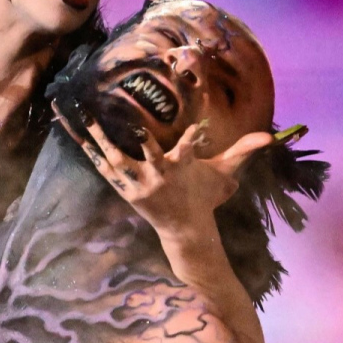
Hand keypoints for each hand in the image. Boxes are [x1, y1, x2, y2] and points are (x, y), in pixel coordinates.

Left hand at [53, 103, 272, 239]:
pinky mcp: (124, 187)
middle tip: (124, 120)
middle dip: (136, 139)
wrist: (184, 229)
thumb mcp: (225, 175)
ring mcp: (138, 183)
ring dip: (97, 137)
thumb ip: (243, 152)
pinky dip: (89, 150)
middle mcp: (158, 176)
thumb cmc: (204, 195)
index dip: (193, 141)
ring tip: (79, 114)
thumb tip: (270, 137)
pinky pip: (103, 166)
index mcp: (182, 169)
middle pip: (146, 154)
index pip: (189, 151)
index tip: (197, 129)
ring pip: (114, 157)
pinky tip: (71, 132)